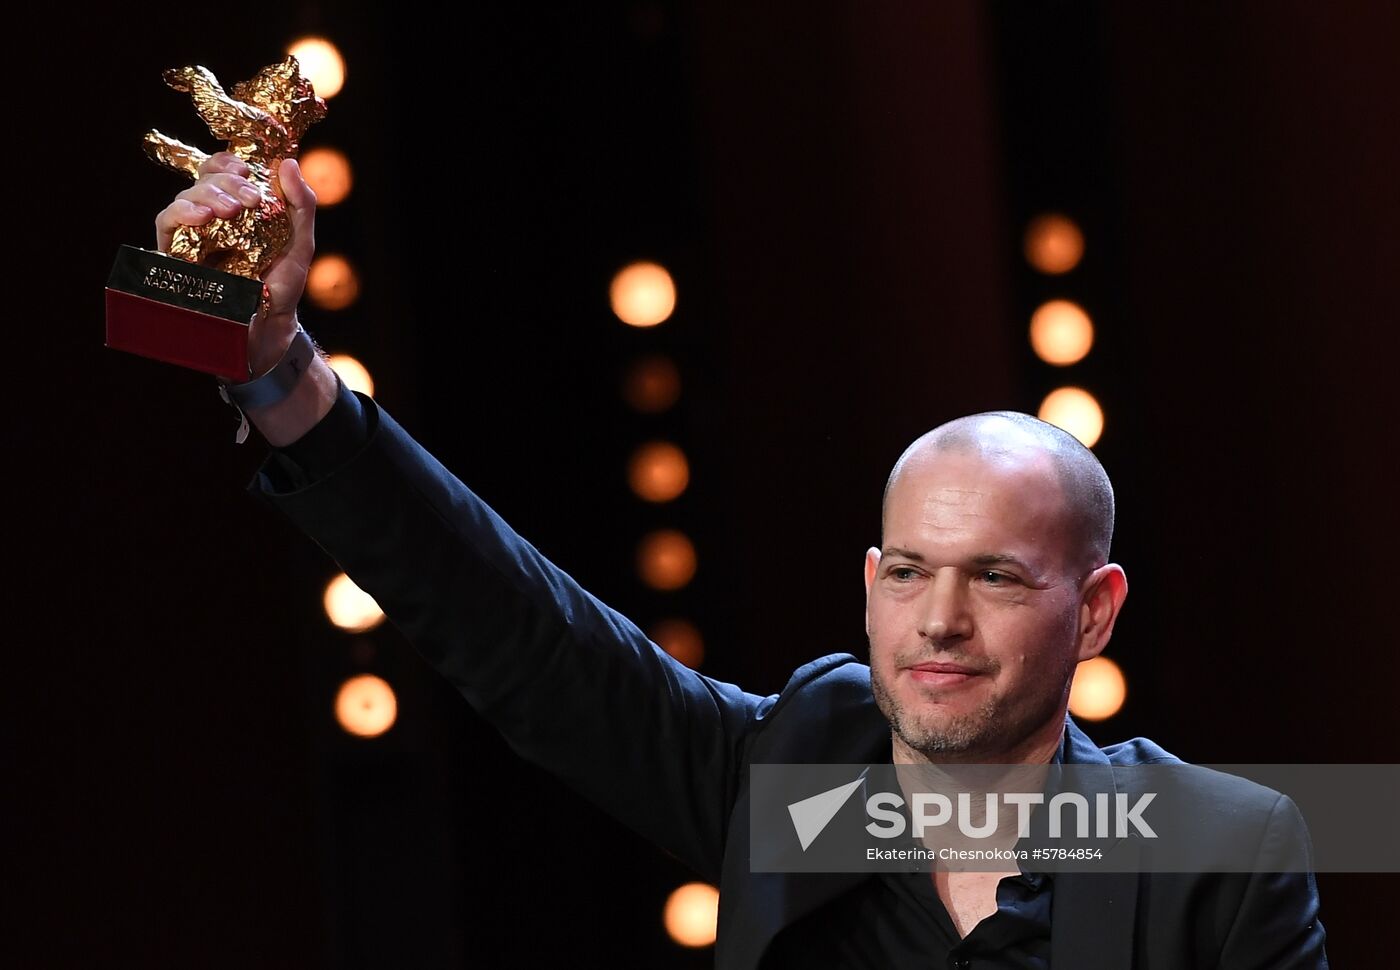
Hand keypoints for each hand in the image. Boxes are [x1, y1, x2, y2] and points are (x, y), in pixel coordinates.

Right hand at [153, 152, 317, 375]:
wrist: (270, 324)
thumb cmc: (282, 284)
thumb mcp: (301, 241)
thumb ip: (301, 204)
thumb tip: (290, 164)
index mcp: (237, 207)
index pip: (222, 171)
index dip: (228, 162)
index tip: (246, 170)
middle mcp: (211, 216)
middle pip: (204, 179)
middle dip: (225, 181)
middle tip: (249, 198)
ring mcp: (192, 234)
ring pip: (185, 197)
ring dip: (206, 194)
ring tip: (229, 209)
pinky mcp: (175, 252)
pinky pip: (167, 223)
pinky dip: (181, 213)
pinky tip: (201, 216)